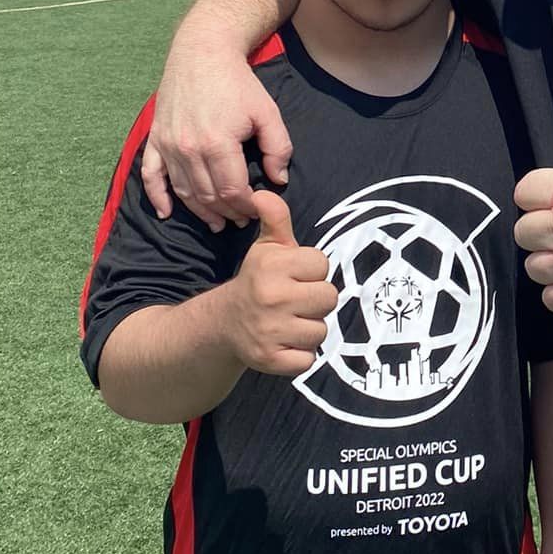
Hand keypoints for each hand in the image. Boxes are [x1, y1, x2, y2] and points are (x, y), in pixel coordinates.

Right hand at [144, 54, 292, 228]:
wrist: (202, 53)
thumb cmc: (238, 83)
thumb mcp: (268, 112)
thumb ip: (278, 148)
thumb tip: (278, 180)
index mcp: (218, 144)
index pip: (232, 191)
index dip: (246, 207)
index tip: (256, 210)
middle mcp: (188, 149)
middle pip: (208, 197)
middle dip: (227, 213)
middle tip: (241, 220)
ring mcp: (168, 145)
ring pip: (184, 192)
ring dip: (200, 212)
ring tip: (217, 222)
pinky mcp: (156, 139)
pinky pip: (151, 176)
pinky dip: (157, 197)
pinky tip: (166, 213)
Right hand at [220, 191, 337, 376]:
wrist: (223, 324)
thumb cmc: (256, 281)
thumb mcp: (265, 248)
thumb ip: (275, 218)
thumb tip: (263, 193)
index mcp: (272, 266)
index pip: (322, 265)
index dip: (311, 272)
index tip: (294, 277)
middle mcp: (272, 297)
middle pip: (329, 298)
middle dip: (315, 301)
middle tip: (294, 302)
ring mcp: (271, 331)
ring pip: (321, 331)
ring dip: (308, 329)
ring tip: (288, 322)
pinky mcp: (271, 360)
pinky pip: (309, 360)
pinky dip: (299, 356)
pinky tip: (283, 343)